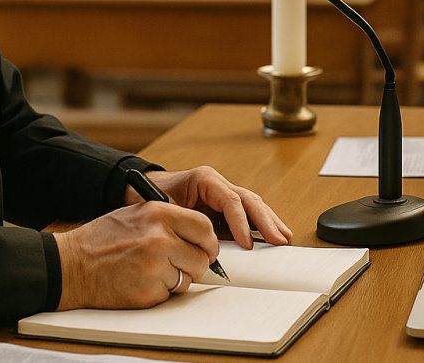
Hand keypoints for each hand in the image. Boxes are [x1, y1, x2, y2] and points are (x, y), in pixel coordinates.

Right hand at [54, 201, 217, 309]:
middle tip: (181, 264)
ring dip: (176, 278)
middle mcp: (159, 238)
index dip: (208, 242)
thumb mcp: (137, 215)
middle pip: (202, 257)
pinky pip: (170, 293)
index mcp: (158, 213)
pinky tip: (140, 281)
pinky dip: (160, 291)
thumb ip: (169, 220)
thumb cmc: (102, 240)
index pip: (204, 227)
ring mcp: (154, 266)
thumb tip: (201, 234)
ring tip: (151, 270)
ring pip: (189, 278)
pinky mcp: (148, 291)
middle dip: (195, 264)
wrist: (70, 265)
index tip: (206, 248)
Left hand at [123, 166, 292, 249]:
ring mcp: (222, 194)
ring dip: (269, 222)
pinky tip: (274, 235)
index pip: (231, 200)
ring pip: (253, 206)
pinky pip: (247, 214)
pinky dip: (261, 225)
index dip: (242, 222)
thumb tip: (203, 243)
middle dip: (266, 221)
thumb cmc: (147, 197)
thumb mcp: (160, 208)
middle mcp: (218, 184)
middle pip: (249, 201)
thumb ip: (183, 222)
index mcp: (204, 179)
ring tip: (284, 238)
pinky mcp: (223, 207)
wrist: (138, 191)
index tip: (248, 244)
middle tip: (278, 240)